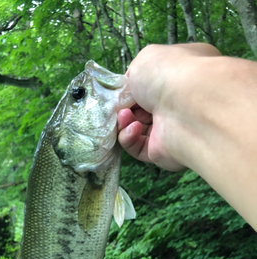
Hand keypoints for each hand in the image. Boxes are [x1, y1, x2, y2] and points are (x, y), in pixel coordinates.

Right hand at [118, 43, 220, 170]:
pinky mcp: (163, 151)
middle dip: (126, 106)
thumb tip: (130, 91)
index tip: (121, 89)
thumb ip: (134, 74)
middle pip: (143, 108)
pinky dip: (130, 138)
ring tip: (125, 116)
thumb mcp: (145, 60)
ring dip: (125, 122)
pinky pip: (138, 147)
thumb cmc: (169, 74)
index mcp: (183, 75)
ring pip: (138, 128)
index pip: (155, 83)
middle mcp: (180, 102)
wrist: (186, 106)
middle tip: (119, 106)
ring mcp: (173, 128)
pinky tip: (134, 128)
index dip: (134, 87)